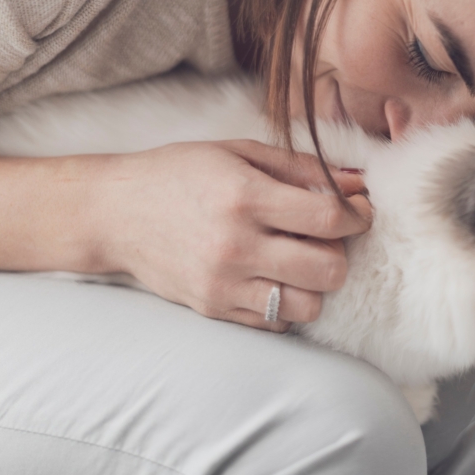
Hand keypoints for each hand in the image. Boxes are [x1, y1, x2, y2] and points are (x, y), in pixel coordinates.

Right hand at [88, 139, 370, 331]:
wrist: (114, 212)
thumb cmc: (181, 173)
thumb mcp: (240, 152)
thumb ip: (303, 167)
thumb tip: (359, 182)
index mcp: (244, 197)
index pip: (329, 218)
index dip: (358, 215)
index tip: (358, 210)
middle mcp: (235, 245)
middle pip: (328, 270)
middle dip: (342, 252)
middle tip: (328, 237)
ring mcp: (223, 283)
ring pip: (308, 306)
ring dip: (317, 285)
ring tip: (301, 260)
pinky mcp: (212, 309)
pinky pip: (275, 322)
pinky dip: (286, 303)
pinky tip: (274, 276)